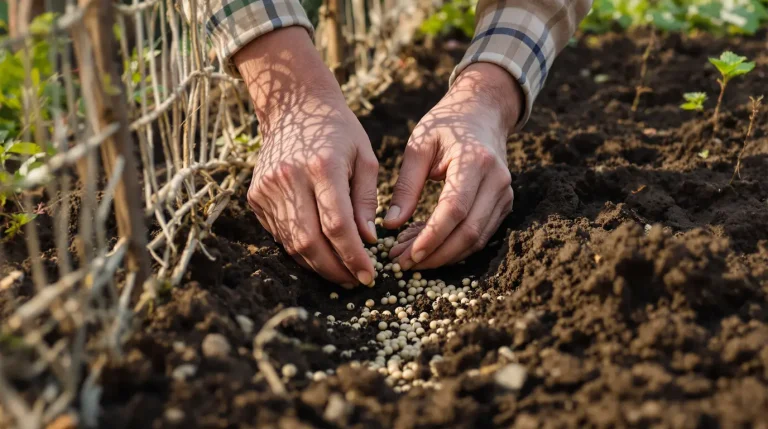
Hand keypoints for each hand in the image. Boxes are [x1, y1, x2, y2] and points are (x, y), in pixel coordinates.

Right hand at [236, 28, 377, 286]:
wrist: (293, 106)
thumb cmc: (338, 131)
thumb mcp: (365, 158)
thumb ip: (367, 201)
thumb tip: (368, 240)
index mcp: (322, 167)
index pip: (337, 225)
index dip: (353, 256)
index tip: (368, 275)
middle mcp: (290, 178)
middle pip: (310, 241)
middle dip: (334, 269)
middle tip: (354, 281)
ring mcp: (268, 189)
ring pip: (292, 243)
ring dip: (317, 265)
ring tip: (340, 273)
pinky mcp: (256, 197)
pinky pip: (280, 234)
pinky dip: (300, 250)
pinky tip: (320, 253)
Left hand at [385, 63, 520, 269]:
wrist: (482, 113)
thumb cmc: (445, 126)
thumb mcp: (418, 146)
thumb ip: (406, 186)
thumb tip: (390, 226)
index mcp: (474, 161)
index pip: (455, 209)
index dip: (433, 236)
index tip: (408, 255)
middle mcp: (497, 180)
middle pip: (469, 231)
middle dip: (436, 255)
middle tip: (404, 264)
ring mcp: (505, 194)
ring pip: (477, 239)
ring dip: (445, 256)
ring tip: (412, 259)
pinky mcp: (504, 204)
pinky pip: (481, 235)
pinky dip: (456, 248)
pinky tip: (430, 249)